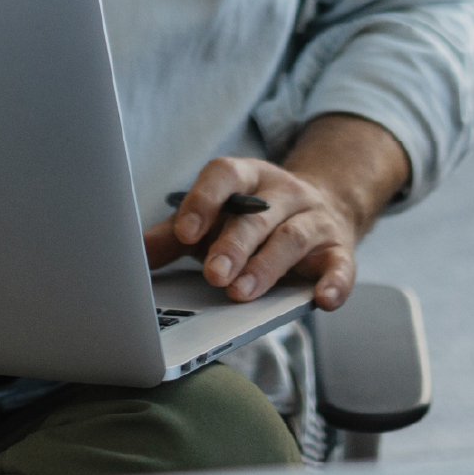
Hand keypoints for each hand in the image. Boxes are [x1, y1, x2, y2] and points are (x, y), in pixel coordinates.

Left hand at [143, 114, 409, 310]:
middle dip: (233, 246)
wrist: (320, 212)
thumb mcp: (215, 220)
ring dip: (266, 267)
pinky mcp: (338, 249)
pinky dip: (335, 282)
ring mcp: (314, 219)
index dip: (204, 200)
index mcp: (248, 178)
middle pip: (257, 216)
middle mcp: (283, 193)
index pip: (225, 175)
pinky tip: (323, 299)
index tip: (186, 233)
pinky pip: (341, 265)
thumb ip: (176, 236)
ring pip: (292, 238)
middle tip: (213, 275)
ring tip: (241, 294)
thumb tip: (133, 253)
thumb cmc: (252, 221)